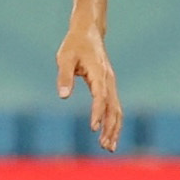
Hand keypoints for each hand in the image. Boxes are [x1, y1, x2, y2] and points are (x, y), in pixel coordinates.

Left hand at [57, 24, 122, 150]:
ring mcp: (111, 83)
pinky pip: (114, 107)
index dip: (97, 112)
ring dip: (114, 128)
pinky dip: (113, 121)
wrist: (88, 32)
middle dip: (110, 128)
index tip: (93, 128)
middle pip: (114, 107)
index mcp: (99, 73)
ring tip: (108, 147)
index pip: (100, 96)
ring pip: (117, 109)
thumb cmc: (74, 45)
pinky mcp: (109, 86)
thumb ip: (64, 77)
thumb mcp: (64, 58)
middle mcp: (109, 80)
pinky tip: (108, 134)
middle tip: (104, 146)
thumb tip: (62, 97)